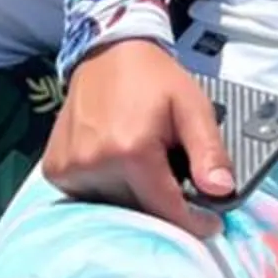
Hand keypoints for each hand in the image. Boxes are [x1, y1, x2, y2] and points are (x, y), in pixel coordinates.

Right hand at [43, 39, 232, 239]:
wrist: (109, 53)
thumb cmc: (155, 80)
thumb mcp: (193, 108)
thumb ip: (209, 151)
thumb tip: (222, 190)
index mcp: (131, 151)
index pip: (166, 209)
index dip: (192, 222)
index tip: (211, 225)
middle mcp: (94, 163)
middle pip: (139, 211)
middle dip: (164, 206)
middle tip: (179, 182)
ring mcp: (70, 169)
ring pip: (114, 206)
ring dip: (136, 198)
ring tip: (148, 167)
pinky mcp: (55, 170)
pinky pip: (89, 197)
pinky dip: (109, 189)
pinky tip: (119, 165)